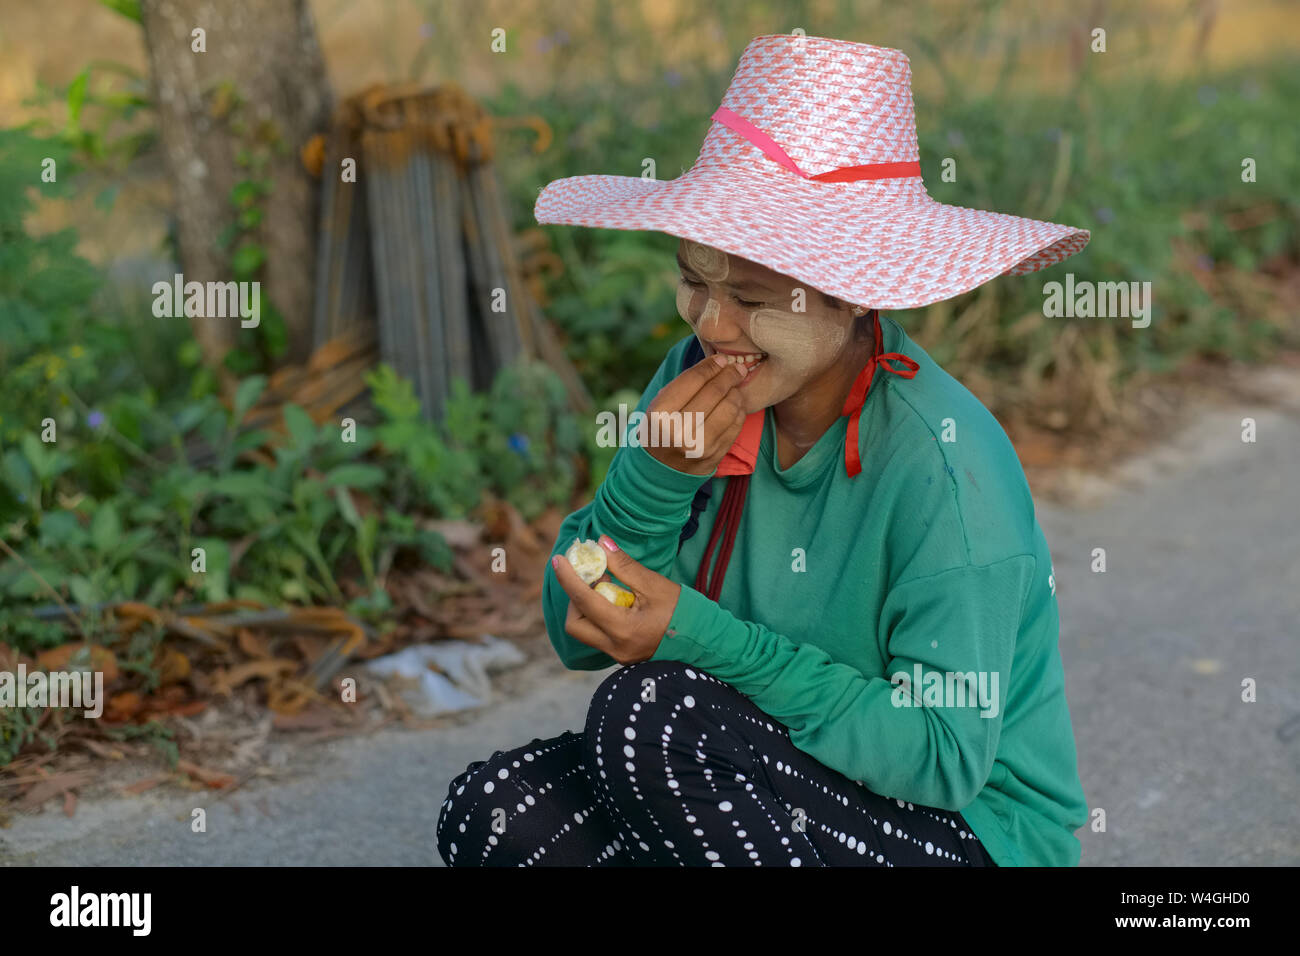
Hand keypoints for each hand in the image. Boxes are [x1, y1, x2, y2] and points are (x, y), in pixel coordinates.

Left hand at [550, 535, 680, 664]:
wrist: (707, 643)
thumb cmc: (686, 613)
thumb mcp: (655, 585)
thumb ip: (625, 566)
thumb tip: (601, 543)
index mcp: (624, 630)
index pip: (585, 601)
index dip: (568, 578)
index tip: (559, 559)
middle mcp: (616, 648)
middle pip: (575, 624)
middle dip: (576, 598)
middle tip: (592, 577)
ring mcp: (618, 655)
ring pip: (586, 631)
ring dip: (587, 606)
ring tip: (609, 586)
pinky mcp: (622, 655)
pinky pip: (599, 634)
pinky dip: (599, 615)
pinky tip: (616, 599)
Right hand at [642, 353, 749, 475]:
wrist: (660, 470)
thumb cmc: (662, 428)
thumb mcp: (661, 405)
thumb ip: (686, 384)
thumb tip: (721, 362)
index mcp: (660, 414)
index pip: (693, 380)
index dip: (712, 366)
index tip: (723, 359)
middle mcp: (679, 431)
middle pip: (714, 392)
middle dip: (730, 375)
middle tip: (738, 369)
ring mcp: (699, 446)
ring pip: (729, 408)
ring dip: (736, 393)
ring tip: (734, 388)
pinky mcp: (714, 456)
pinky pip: (735, 426)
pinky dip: (738, 411)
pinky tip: (734, 405)